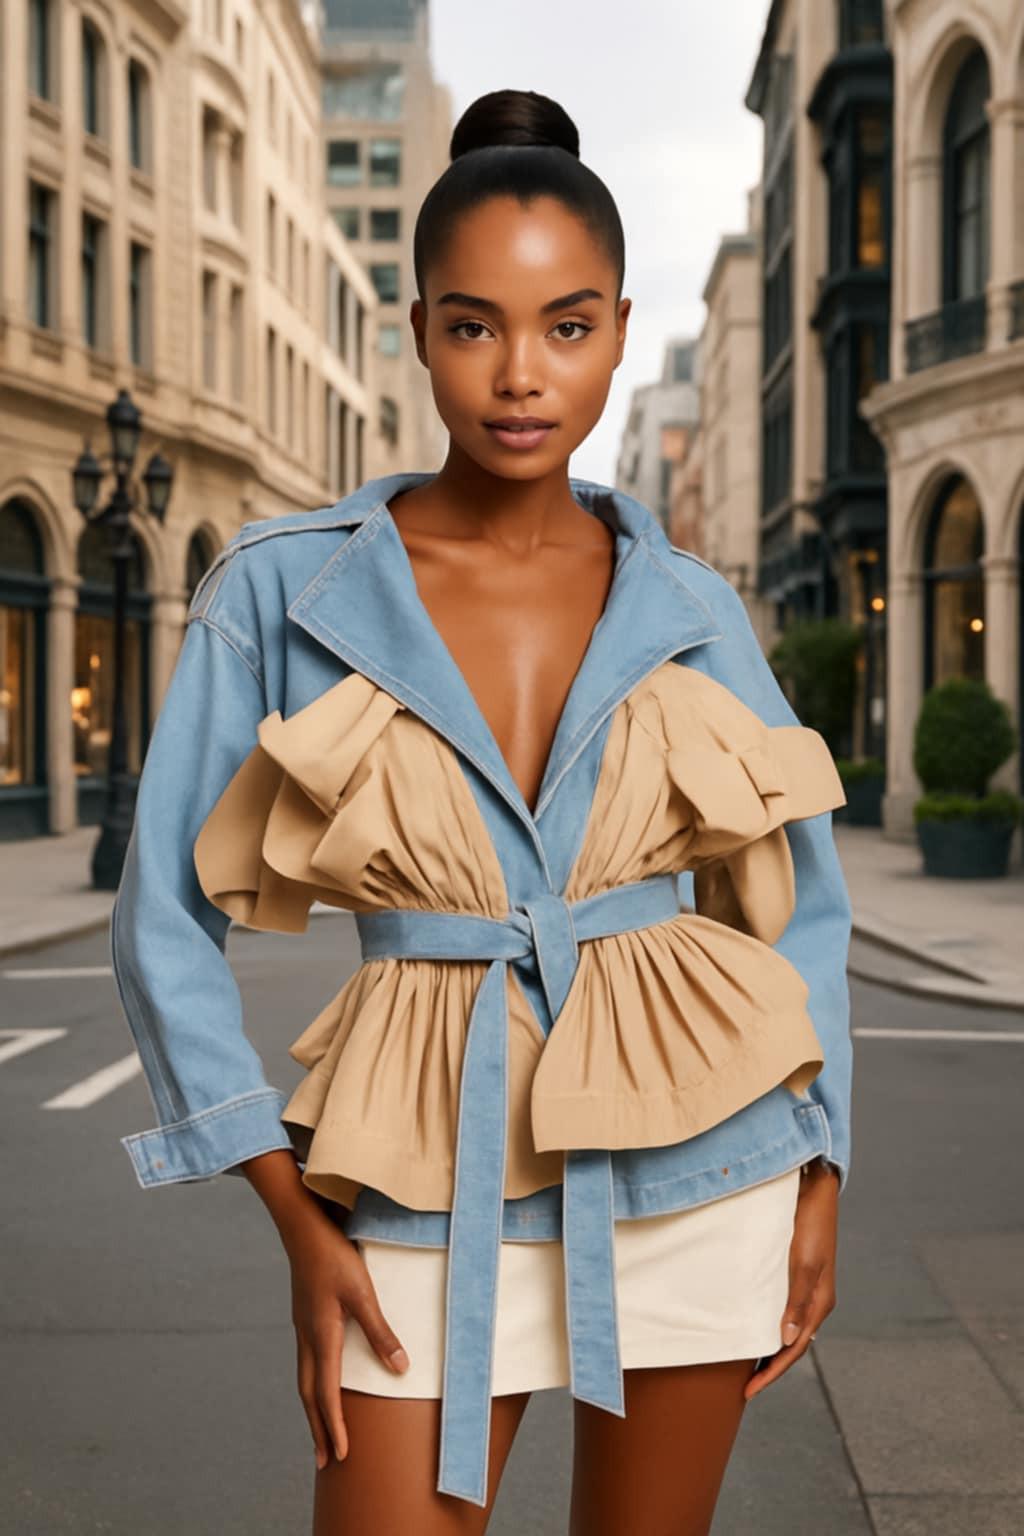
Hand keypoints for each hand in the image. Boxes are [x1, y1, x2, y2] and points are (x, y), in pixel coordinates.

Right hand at [285, 1214, 409, 1468]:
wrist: (302, 1227)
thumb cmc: (333, 1256)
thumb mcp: (363, 1291)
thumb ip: (379, 1331)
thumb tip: (400, 1368)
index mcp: (321, 1337)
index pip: (326, 1393)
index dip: (334, 1426)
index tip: (340, 1456)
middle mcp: (307, 1337)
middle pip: (309, 1394)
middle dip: (318, 1428)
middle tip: (324, 1462)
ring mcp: (303, 1326)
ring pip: (305, 1378)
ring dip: (313, 1408)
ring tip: (320, 1429)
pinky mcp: (305, 1315)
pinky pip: (307, 1361)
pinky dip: (312, 1383)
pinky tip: (320, 1380)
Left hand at [743, 1160, 837, 1401]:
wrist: (814, 1189)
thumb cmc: (810, 1224)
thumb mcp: (805, 1262)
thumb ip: (797, 1300)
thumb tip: (789, 1339)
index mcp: (820, 1304)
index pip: (794, 1351)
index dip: (772, 1372)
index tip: (749, 1390)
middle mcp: (814, 1301)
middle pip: (791, 1345)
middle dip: (770, 1367)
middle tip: (743, 1387)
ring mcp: (804, 1289)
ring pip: (785, 1329)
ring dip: (768, 1347)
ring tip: (745, 1364)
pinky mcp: (794, 1275)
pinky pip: (779, 1309)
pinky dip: (766, 1324)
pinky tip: (750, 1325)